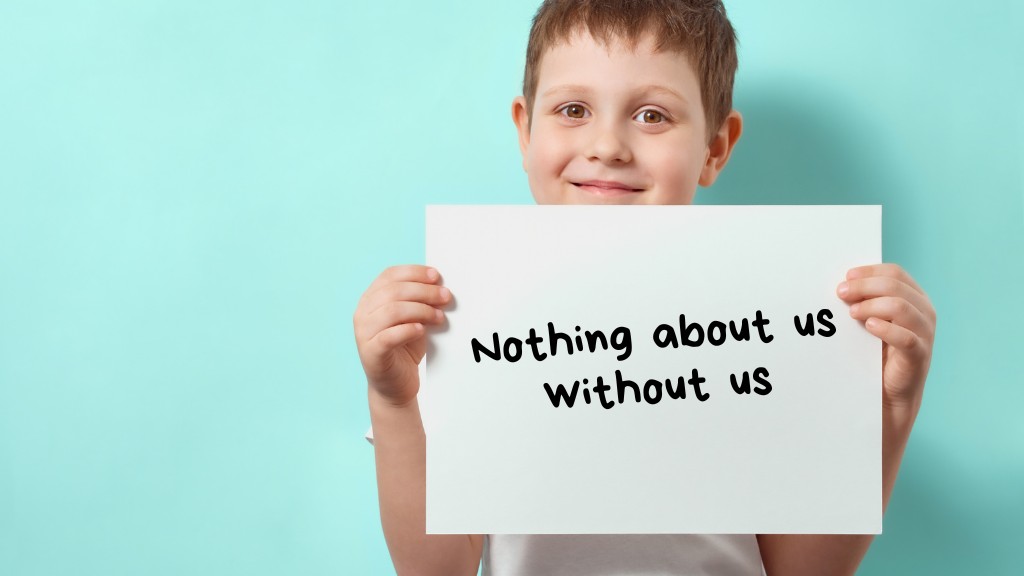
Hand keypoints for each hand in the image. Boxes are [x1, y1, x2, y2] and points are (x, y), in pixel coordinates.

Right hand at [353, 265, 450, 406]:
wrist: (396, 386)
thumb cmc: (405, 348)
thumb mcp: (414, 319)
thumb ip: (420, 301)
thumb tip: (441, 285)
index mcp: (371, 299)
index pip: (390, 275)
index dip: (414, 272)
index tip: (436, 276)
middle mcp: (362, 313)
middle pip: (393, 291)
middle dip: (423, 291)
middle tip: (445, 296)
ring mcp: (364, 333)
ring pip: (391, 311)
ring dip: (420, 310)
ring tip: (439, 317)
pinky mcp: (371, 353)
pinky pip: (388, 336)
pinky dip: (408, 330)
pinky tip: (422, 330)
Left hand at [837, 264, 935, 410]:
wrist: (891, 391)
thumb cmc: (878, 351)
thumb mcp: (873, 320)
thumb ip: (866, 301)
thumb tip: (843, 285)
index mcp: (915, 297)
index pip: (895, 272)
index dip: (869, 271)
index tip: (847, 277)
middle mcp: (924, 311)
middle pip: (895, 285)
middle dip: (864, 286)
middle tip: (841, 293)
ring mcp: (925, 332)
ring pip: (901, 306)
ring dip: (872, 305)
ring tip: (852, 313)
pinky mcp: (919, 354)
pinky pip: (905, 337)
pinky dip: (885, 329)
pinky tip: (869, 326)